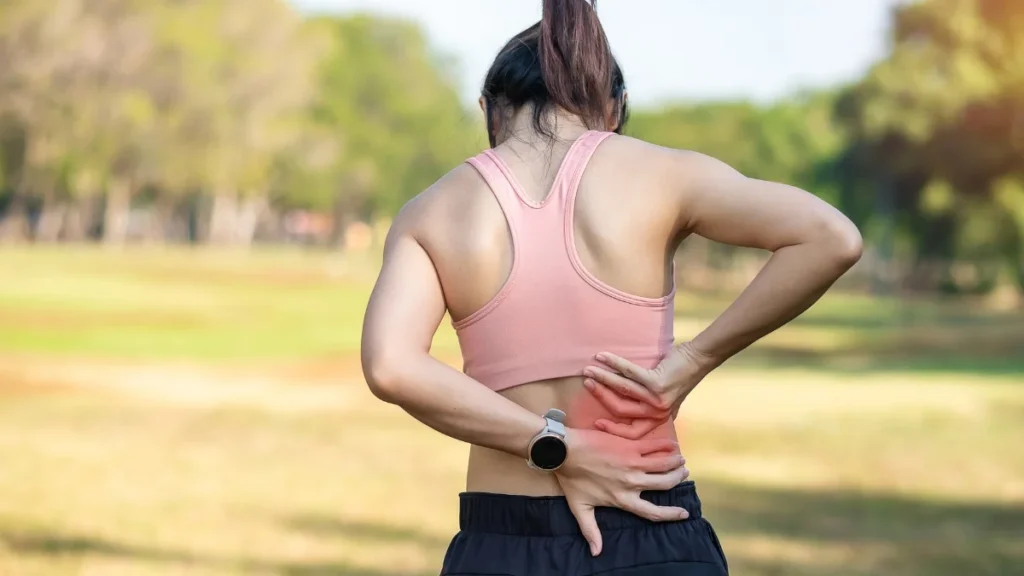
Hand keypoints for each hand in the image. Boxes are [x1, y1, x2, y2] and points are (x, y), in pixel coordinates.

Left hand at [555, 427, 689, 556]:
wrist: (564, 451)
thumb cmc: (571, 479)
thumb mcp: (580, 508)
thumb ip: (591, 530)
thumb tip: (596, 552)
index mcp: (622, 499)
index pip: (653, 512)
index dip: (671, 514)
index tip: (684, 513)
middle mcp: (631, 483)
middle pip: (664, 484)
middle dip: (677, 478)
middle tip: (683, 473)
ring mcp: (632, 463)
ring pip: (663, 464)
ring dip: (675, 462)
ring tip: (681, 460)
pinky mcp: (629, 446)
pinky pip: (654, 446)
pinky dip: (666, 446)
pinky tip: (672, 445)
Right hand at [582, 342, 715, 439]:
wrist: (697, 360)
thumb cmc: (678, 377)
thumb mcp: (664, 400)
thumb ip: (650, 408)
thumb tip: (627, 414)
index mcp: (657, 419)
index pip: (632, 432)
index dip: (613, 430)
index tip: (597, 423)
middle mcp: (657, 412)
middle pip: (621, 409)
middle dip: (600, 396)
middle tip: (586, 384)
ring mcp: (657, 398)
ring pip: (622, 390)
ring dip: (602, 378)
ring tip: (588, 370)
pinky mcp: (656, 382)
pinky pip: (628, 372)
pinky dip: (613, 363)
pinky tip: (602, 357)